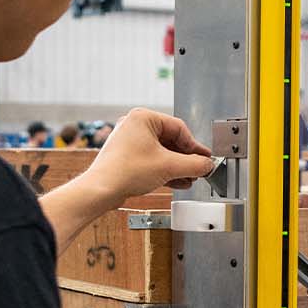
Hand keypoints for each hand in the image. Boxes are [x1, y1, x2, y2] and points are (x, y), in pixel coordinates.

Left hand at [82, 108, 215, 205]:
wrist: (101, 191)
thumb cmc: (124, 171)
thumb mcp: (169, 166)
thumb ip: (194, 164)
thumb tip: (207, 164)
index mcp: (143, 117)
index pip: (179, 128)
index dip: (194, 145)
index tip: (204, 158)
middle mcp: (135, 126)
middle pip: (171, 141)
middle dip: (186, 159)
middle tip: (199, 169)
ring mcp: (129, 142)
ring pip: (162, 153)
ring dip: (177, 167)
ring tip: (190, 178)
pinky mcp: (127, 158)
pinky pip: (152, 161)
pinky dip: (165, 170)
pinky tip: (178, 182)